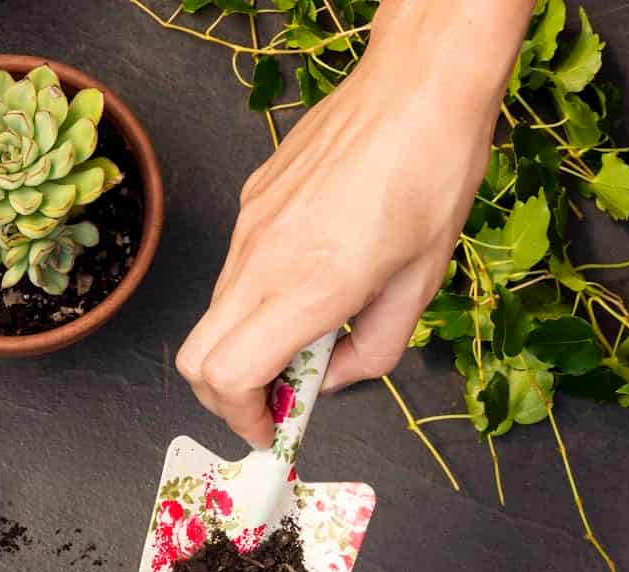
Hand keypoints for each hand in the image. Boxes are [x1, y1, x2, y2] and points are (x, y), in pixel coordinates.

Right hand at [175, 3, 515, 445]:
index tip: (272, 427)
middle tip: (272, 400)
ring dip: (245, 344)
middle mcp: (263, 261)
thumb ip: (372, 350)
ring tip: (303, 335)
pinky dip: (256, 297)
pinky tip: (308, 275)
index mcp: (310, 286)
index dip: (243, 418)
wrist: (417, 86)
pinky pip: (235, 269)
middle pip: (196, 359)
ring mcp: (249, 229)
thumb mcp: (420, 285)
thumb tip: (332, 378)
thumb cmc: (432, 174)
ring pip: (214, 315)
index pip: (228, 377)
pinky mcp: (250, 202)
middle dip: (226, 397)